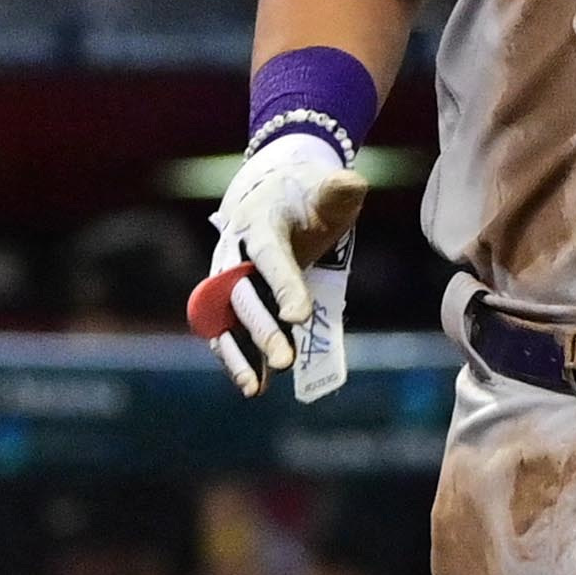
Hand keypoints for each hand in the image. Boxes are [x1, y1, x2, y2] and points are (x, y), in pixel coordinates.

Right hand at [192, 131, 360, 396]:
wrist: (271, 190)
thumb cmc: (306, 194)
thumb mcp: (326, 187)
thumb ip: (338, 190)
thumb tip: (351, 186)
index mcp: (258, 223)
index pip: (270, 257)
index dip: (283, 286)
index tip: (299, 317)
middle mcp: (233, 252)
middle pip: (242, 294)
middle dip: (262, 329)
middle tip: (284, 360)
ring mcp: (225, 278)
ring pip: (224, 318)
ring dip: (239, 353)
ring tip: (254, 388)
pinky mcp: (226, 298)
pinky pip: (225, 329)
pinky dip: (235, 357)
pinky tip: (252, 385)